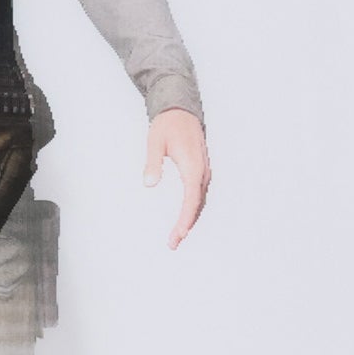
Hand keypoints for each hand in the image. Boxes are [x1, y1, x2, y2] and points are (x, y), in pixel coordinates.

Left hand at [143, 107, 210, 249]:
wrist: (181, 111)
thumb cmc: (168, 125)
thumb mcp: (155, 142)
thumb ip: (152, 162)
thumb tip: (149, 183)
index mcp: (193, 166)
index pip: (191, 199)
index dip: (185, 219)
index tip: (178, 233)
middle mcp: (202, 172)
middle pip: (197, 205)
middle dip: (186, 226)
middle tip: (172, 243)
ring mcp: (203, 172)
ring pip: (200, 202)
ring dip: (190, 220)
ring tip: (176, 237)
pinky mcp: (200, 171)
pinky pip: (198, 196)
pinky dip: (192, 210)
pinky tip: (184, 218)